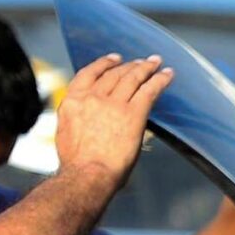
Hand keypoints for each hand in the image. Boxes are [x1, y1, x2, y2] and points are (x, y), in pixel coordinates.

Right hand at [55, 54, 173, 182]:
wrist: (88, 175)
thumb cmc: (77, 165)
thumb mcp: (66, 133)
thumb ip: (77, 118)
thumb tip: (85, 117)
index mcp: (72, 101)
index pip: (88, 74)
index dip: (104, 64)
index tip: (114, 59)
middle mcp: (92, 97)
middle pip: (114, 74)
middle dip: (129, 66)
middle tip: (140, 62)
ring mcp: (114, 103)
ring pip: (132, 77)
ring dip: (145, 67)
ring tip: (155, 62)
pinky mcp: (133, 112)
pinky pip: (149, 89)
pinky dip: (160, 79)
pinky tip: (168, 74)